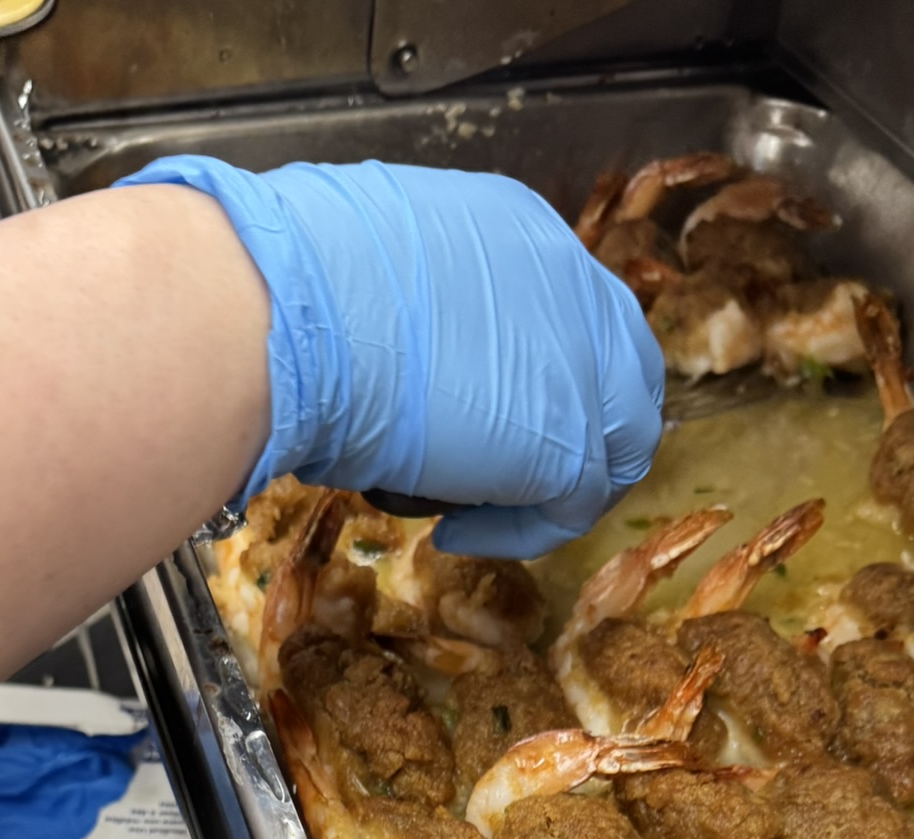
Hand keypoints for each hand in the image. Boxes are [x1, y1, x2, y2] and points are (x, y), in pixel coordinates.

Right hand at [116, 155, 663, 557]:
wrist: (291, 317)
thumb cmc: (293, 286)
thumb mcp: (367, 269)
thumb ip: (405, 306)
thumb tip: (379, 344)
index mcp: (519, 231)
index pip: (570, 311)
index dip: (540, 372)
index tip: (481, 415)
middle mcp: (570, 285)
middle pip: (623, 372)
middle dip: (574, 430)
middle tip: (506, 475)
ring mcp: (582, 365)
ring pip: (616, 444)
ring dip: (549, 485)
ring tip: (473, 509)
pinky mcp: (570, 443)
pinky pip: (573, 507)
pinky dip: (518, 531)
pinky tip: (454, 532)